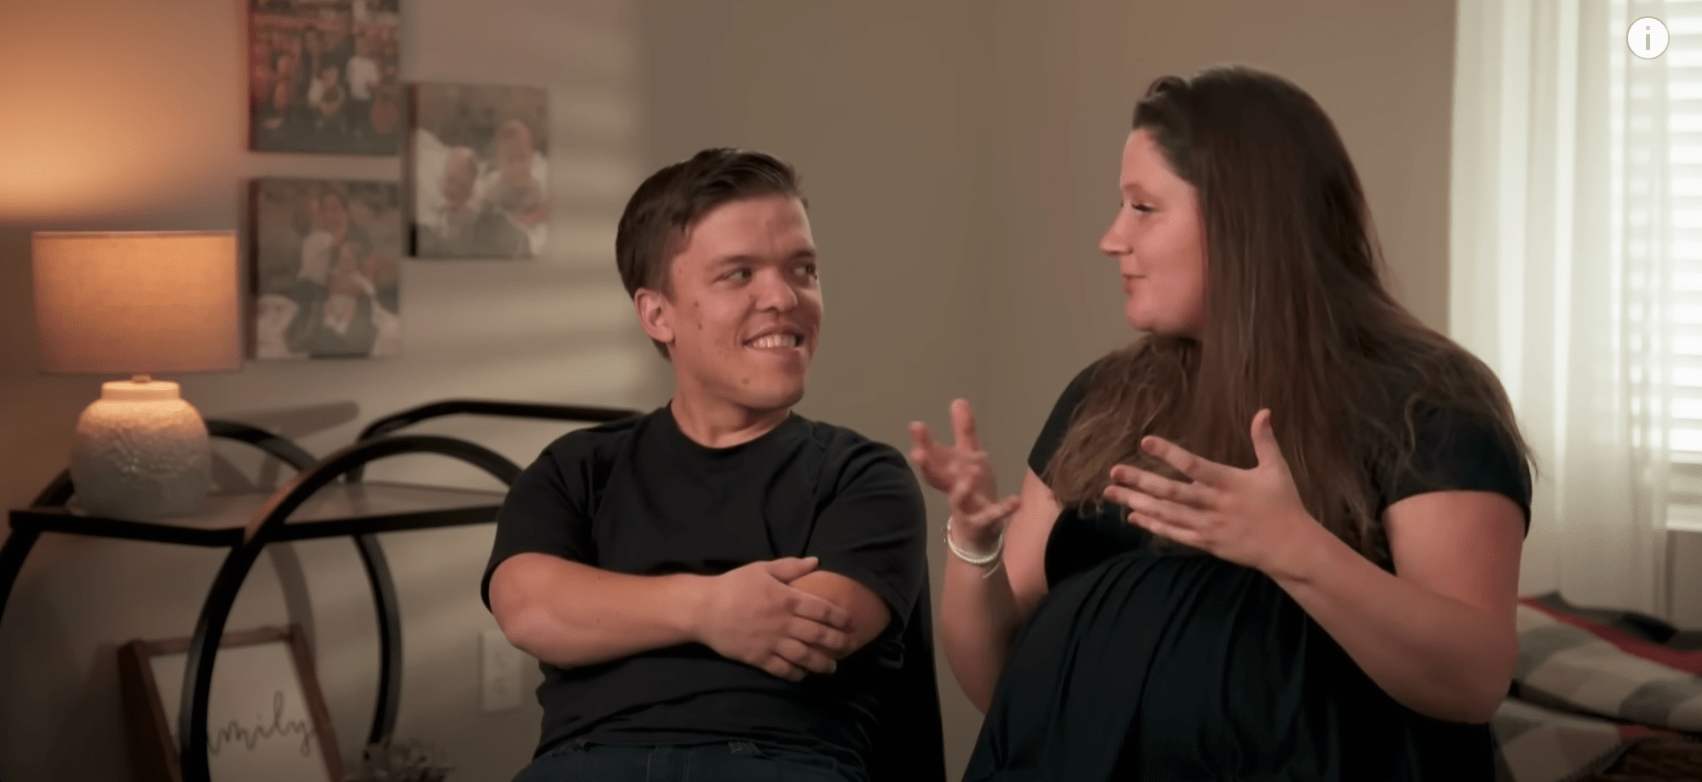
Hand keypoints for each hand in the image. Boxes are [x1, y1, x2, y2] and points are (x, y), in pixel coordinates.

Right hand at [693, 557, 854, 681]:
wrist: (704, 609)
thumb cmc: (734, 585)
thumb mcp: (763, 569)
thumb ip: (791, 566)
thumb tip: (816, 561)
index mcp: (788, 599)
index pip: (823, 610)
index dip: (841, 618)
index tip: (853, 623)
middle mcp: (785, 623)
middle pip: (819, 635)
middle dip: (839, 642)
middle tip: (851, 646)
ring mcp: (772, 642)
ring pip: (805, 656)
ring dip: (822, 663)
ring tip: (833, 667)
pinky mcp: (758, 658)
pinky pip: (783, 669)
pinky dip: (796, 674)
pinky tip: (804, 675)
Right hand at [908, 399, 1020, 549]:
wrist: (979, 531)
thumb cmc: (971, 490)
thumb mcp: (969, 457)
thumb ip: (964, 430)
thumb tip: (958, 400)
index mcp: (949, 472)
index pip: (933, 456)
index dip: (924, 442)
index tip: (915, 426)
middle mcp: (952, 488)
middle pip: (937, 476)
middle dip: (927, 464)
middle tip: (918, 453)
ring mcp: (965, 508)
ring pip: (959, 498)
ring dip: (963, 487)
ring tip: (972, 471)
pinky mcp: (983, 523)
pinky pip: (992, 516)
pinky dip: (1003, 509)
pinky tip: (1015, 500)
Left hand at [1101, 409, 1325, 576]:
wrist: (1290, 548)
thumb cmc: (1284, 505)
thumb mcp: (1277, 469)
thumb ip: (1264, 440)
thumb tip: (1263, 411)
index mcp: (1229, 482)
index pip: (1193, 465)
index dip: (1168, 453)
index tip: (1145, 441)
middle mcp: (1214, 504)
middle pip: (1170, 492)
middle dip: (1139, 481)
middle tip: (1114, 472)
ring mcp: (1208, 526)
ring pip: (1166, 513)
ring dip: (1137, 503)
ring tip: (1111, 493)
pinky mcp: (1206, 542)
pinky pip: (1174, 533)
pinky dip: (1152, 525)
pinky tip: (1133, 517)